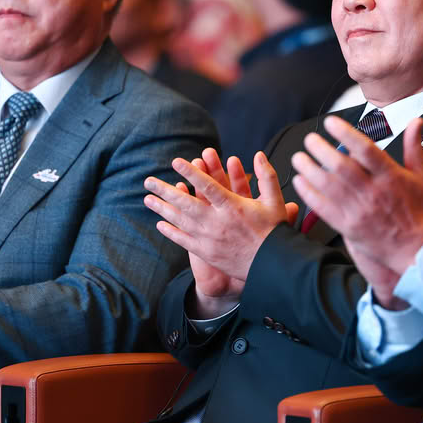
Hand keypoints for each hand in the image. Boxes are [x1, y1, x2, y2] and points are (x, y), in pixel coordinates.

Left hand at [145, 147, 298, 287]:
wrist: (271, 266)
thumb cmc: (274, 233)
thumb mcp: (276, 202)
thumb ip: (267, 177)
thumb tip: (258, 156)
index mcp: (233, 206)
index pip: (207, 185)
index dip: (190, 172)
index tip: (176, 161)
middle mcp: (217, 221)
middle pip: (185, 202)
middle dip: (165, 190)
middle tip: (148, 180)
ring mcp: (209, 238)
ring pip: (180, 220)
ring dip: (162, 208)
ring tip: (147, 199)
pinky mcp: (206, 252)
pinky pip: (183, 240)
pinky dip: (170, 232)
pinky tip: (160, 224)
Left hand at [290, 116, 422, 303]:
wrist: (417, 250)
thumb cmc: (419, 213)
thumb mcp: (422, 177)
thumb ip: (414, 148)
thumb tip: (416, 122)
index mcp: (391, 177)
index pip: (366, 150)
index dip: (346, 133)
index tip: (331, 122)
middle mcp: (373, 193)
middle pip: (341, 166)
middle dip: (321, 149)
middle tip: (310, 140)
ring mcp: (359, 211)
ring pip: (328, 186)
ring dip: (309, 169)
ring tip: (299, 157)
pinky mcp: (348, 227)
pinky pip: (323, 208)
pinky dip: (308, 193)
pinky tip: (299, 181)